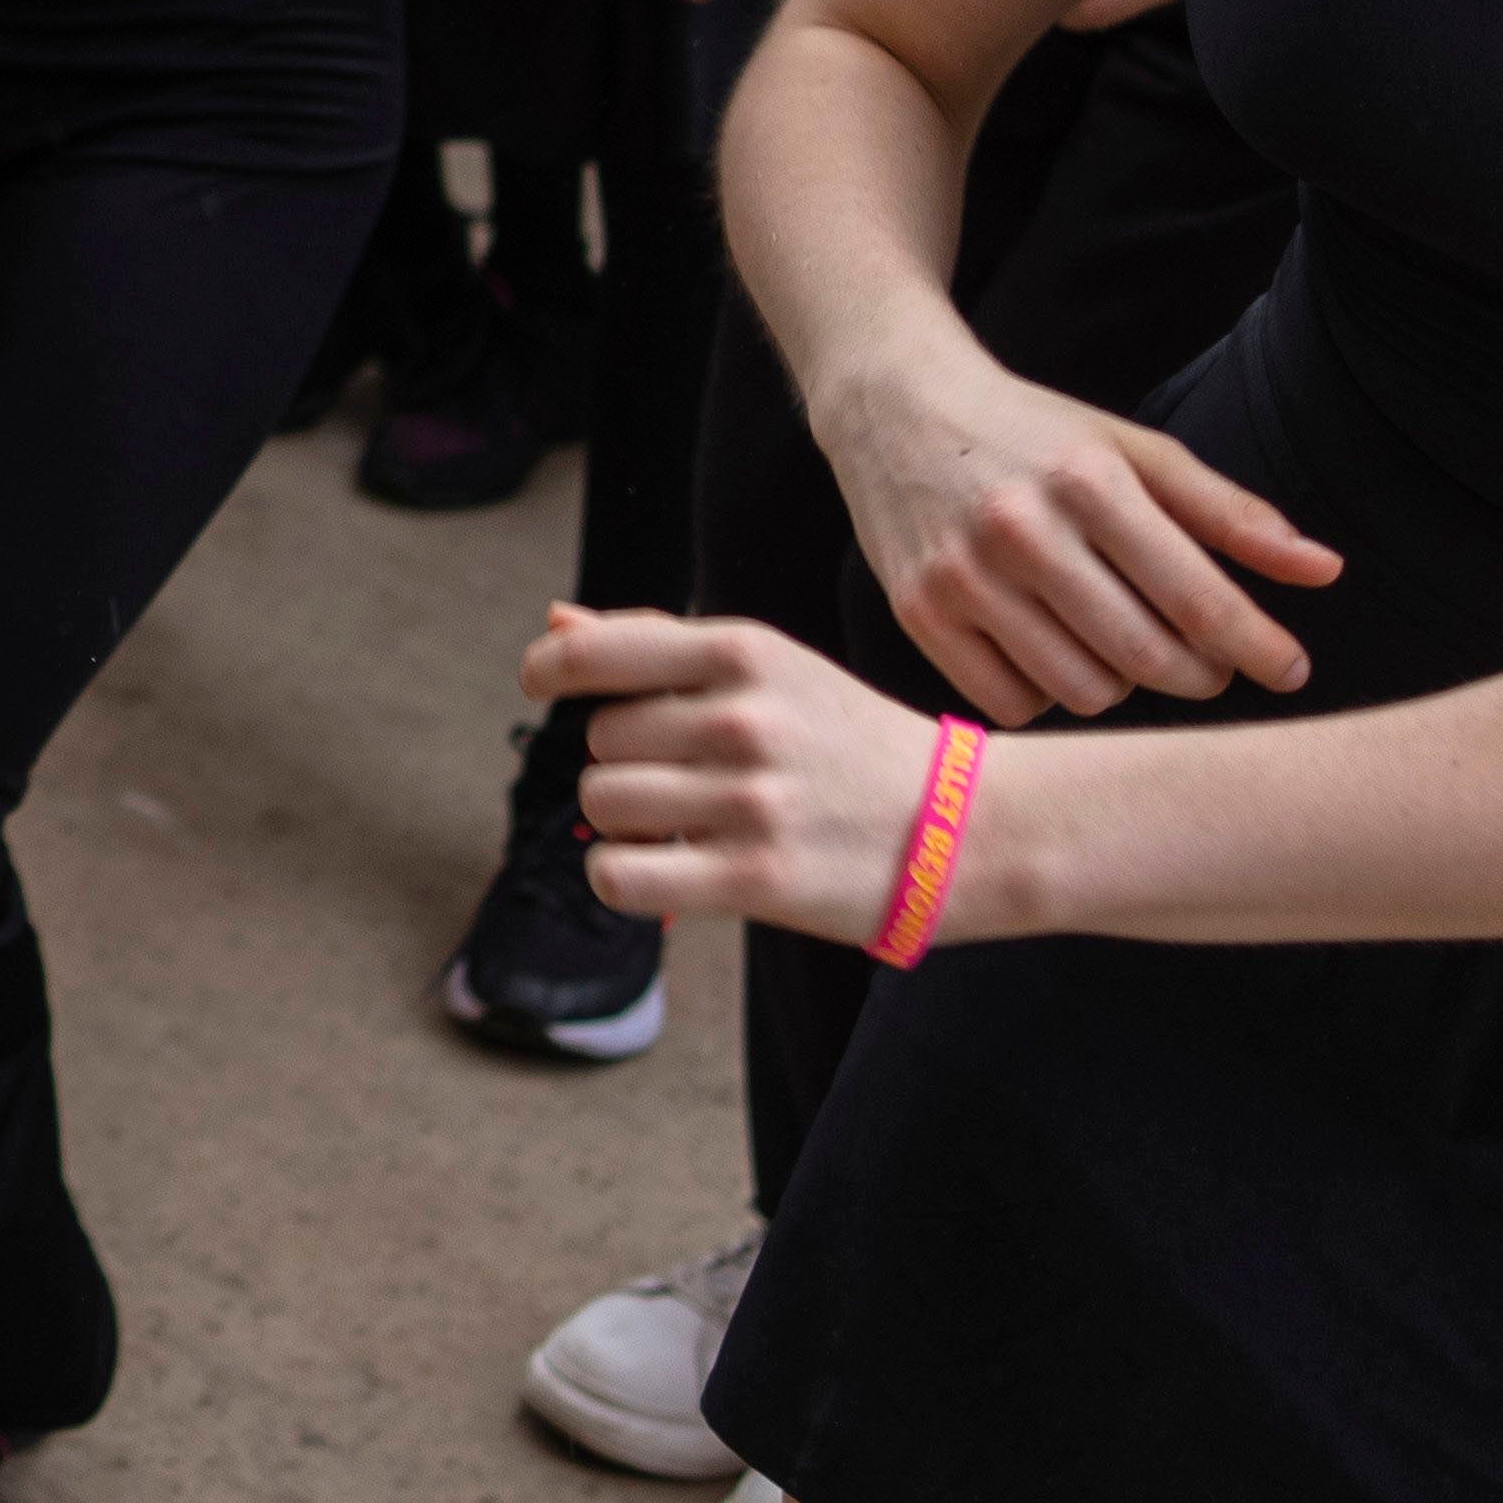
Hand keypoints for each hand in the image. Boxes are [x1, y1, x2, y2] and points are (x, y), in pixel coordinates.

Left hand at [525, 606, 966, 944]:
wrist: (960, 825)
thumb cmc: (845, 741)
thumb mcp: (770, 668)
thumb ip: (657, 642)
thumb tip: (555, 624)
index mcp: (743, 653)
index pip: (591, 653)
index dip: (548, 671)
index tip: (542, 685)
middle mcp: (743, 720)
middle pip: (598, 740)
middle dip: (627, 760)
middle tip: (688, 777)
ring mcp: (750, 801)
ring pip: (604, 805)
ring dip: (628, 822)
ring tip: (687, 824)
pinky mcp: (755, 879)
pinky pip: (621, 876)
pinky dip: (622, 877)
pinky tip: (660, 870)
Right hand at [808, 331, 1334, 719]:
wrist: (892, 407)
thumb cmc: (1033, 433)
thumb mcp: (1135, 451)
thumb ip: (1231, 514)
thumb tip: (1326, 571)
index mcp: (1087, 481)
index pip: (1196, 597)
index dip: (1257, 647)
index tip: (1292, 671)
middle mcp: (1020, 529)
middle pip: (1146, 660)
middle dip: (1198, 675)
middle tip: (1205, 662)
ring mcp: (962, 577)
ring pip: (1083, 692)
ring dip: (1119, 683)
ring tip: (1114, 640)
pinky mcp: (918, 614)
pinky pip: (1014, 705)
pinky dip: (1047, 693)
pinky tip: (1048, 648)